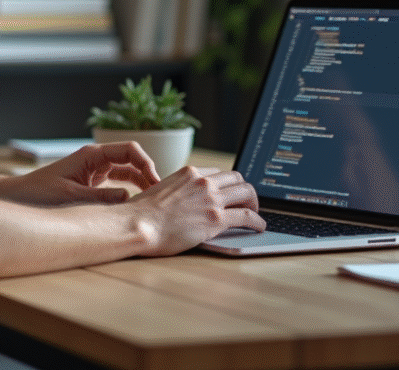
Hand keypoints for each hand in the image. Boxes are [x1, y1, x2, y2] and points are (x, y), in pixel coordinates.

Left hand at [0, 142, 159, 205]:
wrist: (18, 198)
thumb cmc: (39, 194)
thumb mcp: (71, 198)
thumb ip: (100, 198)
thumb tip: (129, 199)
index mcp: (91, 155)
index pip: (129, 150)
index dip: (147, 164)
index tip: (156, 183)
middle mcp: (96, 159)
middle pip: (132, 159)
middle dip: (148, 174)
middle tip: (161, 195)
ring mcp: (95, 169)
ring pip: (127, 171)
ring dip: (141, 183)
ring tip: (153, 201)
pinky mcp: (93, 181)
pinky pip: (118, 182)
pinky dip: (130, 190)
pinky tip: (138, 204)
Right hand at [128, 166, 265, 255]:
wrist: (138, 224)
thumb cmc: (141, 214)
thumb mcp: (159, 190)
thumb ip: (175, 191)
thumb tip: (179, 202)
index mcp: (189, 172)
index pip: (217, 173)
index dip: (226, 184)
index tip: (228, 193)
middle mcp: (203, 181)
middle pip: (236, 178)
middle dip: (243, 190)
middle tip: (246, 201)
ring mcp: (211, 199)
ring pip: (246, 193)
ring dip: (254, 202)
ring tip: (256, 212)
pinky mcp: (216, 219)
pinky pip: (247, 216)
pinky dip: (258, 221)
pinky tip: (260, 227)